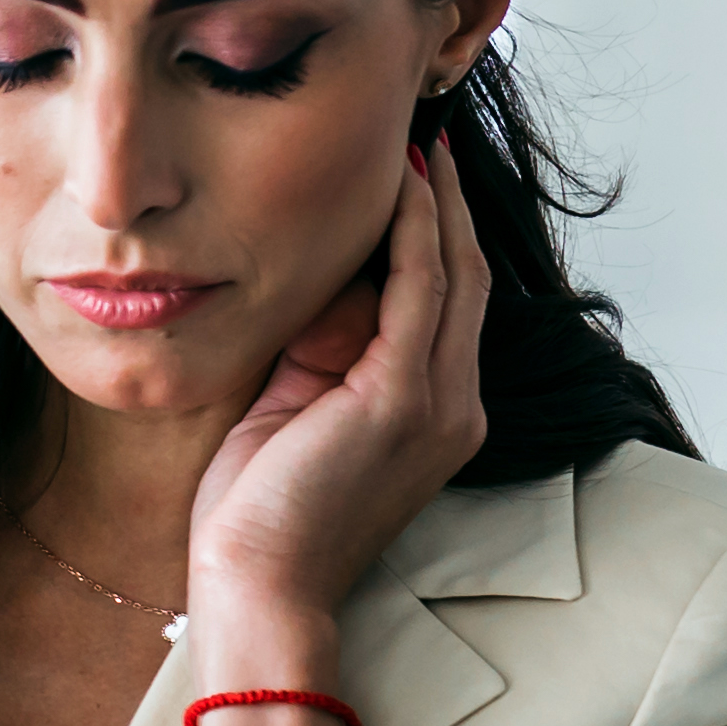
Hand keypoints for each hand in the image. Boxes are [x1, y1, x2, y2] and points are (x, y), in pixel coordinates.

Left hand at [189, 134, 490, 642]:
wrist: (259, 587)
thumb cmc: (262, 512)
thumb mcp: (294, 408)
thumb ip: (321, 348)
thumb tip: (326, 278)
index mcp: (433, 413)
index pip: (448, 304)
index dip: (439, 234)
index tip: (417, 175)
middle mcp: (454, 406)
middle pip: (467, 278)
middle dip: (450, 204)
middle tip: (429, 137)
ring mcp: (437, 403)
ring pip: (454, 274)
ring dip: (437, 203)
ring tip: (419, 144)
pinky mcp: (403, 399)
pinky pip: (421, 290)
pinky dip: (415, 233)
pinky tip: (400, 187)